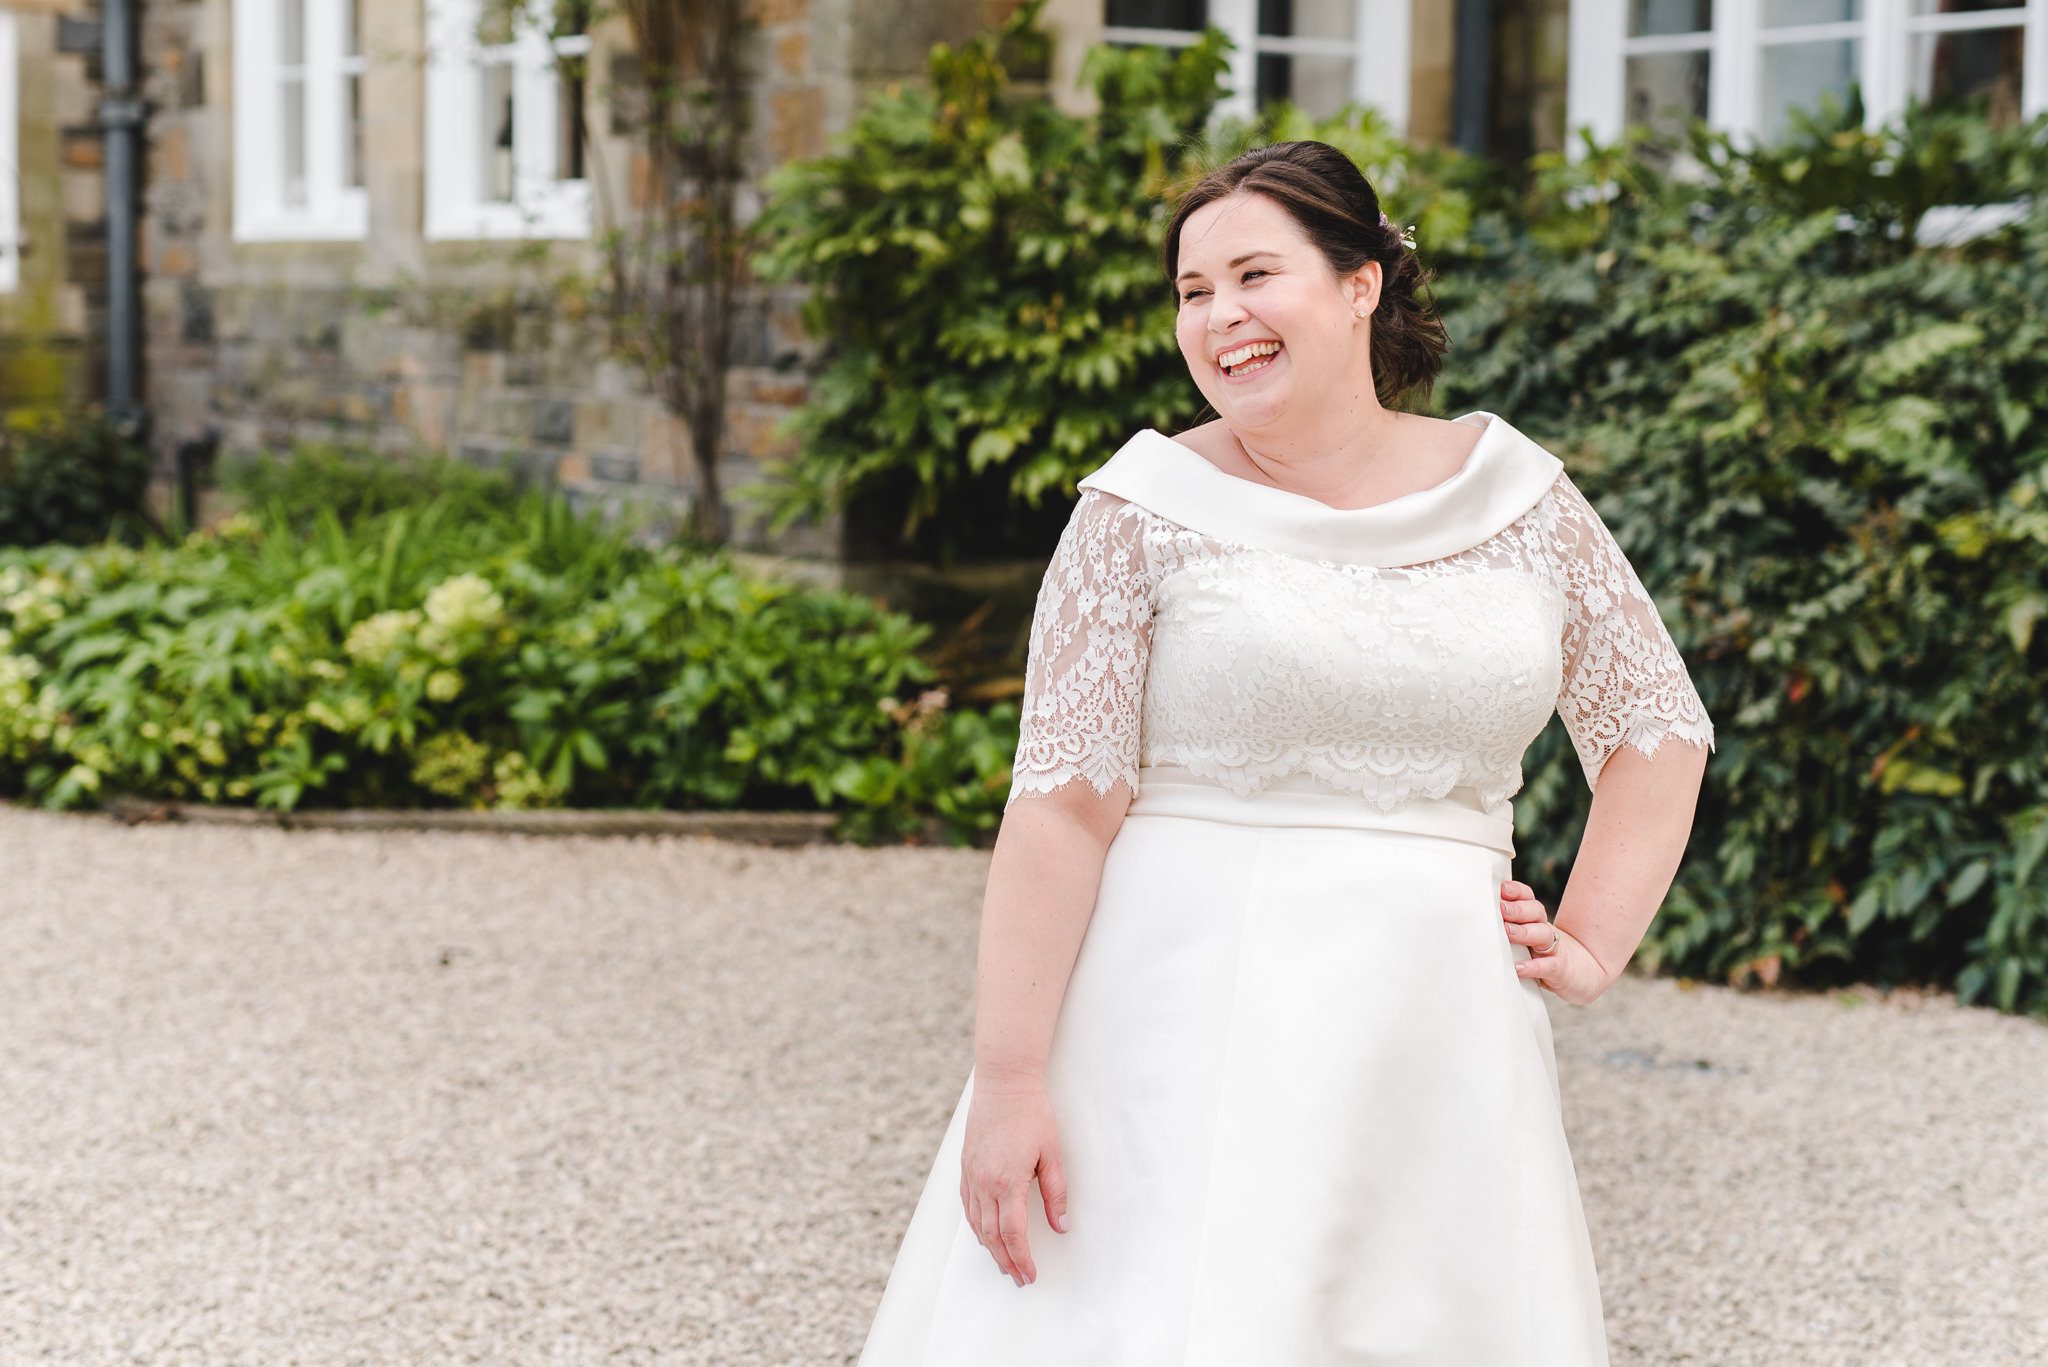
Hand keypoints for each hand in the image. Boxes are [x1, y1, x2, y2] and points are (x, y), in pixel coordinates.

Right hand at [960, 1073, 1068, 1286]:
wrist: (1003, 1084)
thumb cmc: (1032, 1115)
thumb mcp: (1053, 1154)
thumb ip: (1056, 1193)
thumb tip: (1062, 1226)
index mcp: (1007, 1182)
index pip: (1013, 1233)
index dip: (1022, 1258)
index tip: (1031, 1274)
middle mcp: (984, 1183)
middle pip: (992, 1235)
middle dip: (1007, 1260)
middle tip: (1020, 1278)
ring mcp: (971, 1176)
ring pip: (977, 1224)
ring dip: (990, 1248)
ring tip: (1005, 1263)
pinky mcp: (965, 1168)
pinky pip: (967, 1206)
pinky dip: (976, 1226)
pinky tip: (985, 1234)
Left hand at [1500, 878, 1608, 1006]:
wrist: (1583, 974)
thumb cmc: (1542, 954)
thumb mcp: (1527, 937)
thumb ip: (1506, 926)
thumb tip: (1474, 918)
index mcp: (1535, 919)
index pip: (1527, 897)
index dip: (1515, 891)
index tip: (1500, 889)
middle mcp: (1544, 929)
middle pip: (1535, 912)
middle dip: (1517, 909)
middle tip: (1501, 909)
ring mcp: (1554, 949)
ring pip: (1541, 935)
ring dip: (1523, 932)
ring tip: (1507, 932)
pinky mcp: (1559, 969)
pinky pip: (1547, 966)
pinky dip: (1533, 967)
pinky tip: (1518, 968)